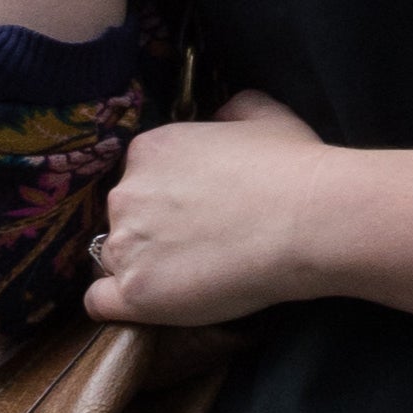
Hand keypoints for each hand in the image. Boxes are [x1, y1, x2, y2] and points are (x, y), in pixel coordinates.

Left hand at [86, 90, 338, 327]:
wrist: (312, 219)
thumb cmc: (294, 166)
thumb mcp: (266, 115)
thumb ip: (233, 110)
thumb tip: (223, 115)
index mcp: (150, 150)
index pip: (140, 177)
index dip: (169, 196)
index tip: (200, 209)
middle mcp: (126, 193)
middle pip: (122, 218)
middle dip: (153, 230)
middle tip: (201, 241)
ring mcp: (126, 245)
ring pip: (114, 259)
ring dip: (144, 265)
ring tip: (192, 273)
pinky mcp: (135, 291)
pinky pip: (100, 302)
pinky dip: (120, 302)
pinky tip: (153, 300)